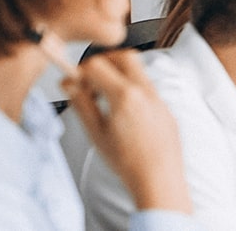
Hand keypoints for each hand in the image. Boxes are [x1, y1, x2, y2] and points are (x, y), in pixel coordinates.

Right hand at [64, 50, 190, 213]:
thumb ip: (81, 104)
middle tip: (91, 79)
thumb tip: (69, 83)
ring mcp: (159, 99)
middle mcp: (145, 92)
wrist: (159, 179)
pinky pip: (149, 88)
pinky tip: (123, 111)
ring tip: (105, 97)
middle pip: (124, 56)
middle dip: (104, 61)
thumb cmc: (127, 161)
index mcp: (125, 95)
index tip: (75, 82)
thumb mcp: (95, 132)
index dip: (81, 70)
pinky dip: (133, 89)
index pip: (98, 64)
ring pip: (139, 71)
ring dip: (119, 75)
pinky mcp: (166, 108)